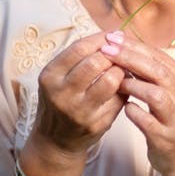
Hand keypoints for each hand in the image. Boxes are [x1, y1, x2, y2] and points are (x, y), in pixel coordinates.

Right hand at [25, 31, 126, 168]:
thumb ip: (81, 56)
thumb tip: (117, 34)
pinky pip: (119, 99)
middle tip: (119, 56)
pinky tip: (122, 88)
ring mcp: (79, 110)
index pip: (79, 48)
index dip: (100, 39)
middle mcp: (61, 93)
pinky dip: (124, 89)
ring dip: (121, 71)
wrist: (56, 141)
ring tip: (120, 71)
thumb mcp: (59, 76)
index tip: (112, 37)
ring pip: (111, 80)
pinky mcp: (96, 124)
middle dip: (112, 55)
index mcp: (50, 76)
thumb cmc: (61, 100)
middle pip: (96, 62)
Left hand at [101, 31, 174, 175]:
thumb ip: (156, 74)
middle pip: (158, 71)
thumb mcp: (174, 94)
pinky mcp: (167, 138)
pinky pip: (148, 122)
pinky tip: (124, 107)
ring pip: (156, 95)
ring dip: (133, 85)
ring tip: (115, 80)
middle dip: (130, 58)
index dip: (135, 46)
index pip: (160, 57)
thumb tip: (128, 48)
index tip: (113, 38)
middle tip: (106, 49)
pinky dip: (134, 112)